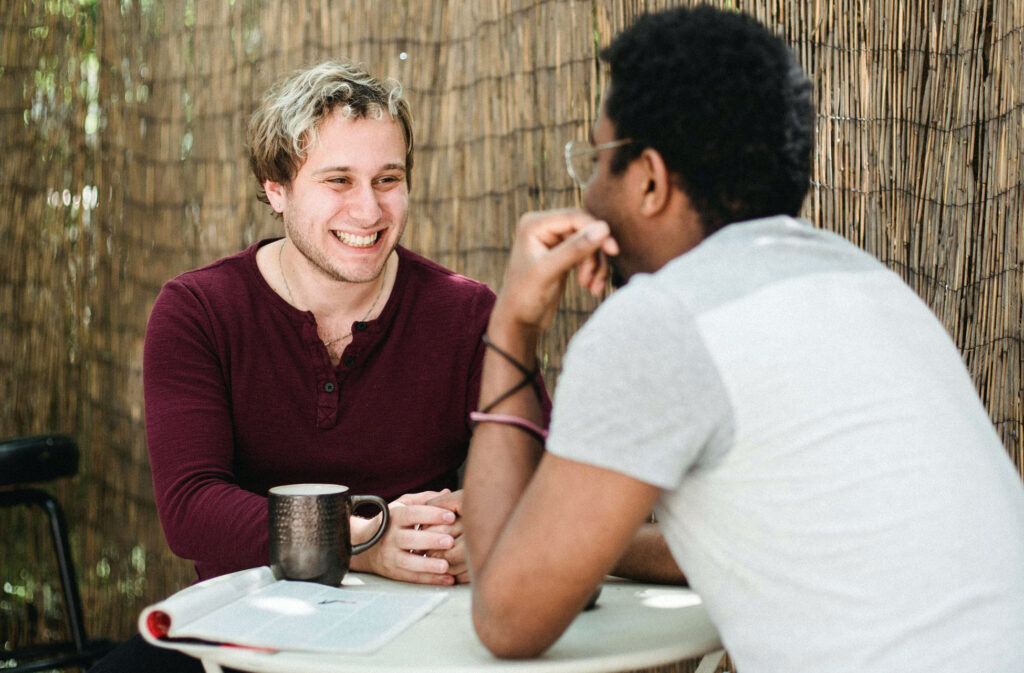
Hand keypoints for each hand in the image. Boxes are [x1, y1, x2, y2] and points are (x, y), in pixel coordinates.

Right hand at [350, 490, 460, 584]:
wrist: (365, 546)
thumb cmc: (391, 522)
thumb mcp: (402, 506)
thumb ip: (424, 499)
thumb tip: (447, 493)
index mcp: (393, 517)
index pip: (411, 514)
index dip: (431, 514)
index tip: (451, 516)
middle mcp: (389, 537)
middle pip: (409, 539)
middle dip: (430, 540)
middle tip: (450, 541)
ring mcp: (390, 556)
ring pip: (408, 561)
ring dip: (428, 565)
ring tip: (446, 566)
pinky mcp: (393, 572)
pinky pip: (412, 577)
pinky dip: (430, 579)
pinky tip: (446, 579)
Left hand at [492, 209, 618, 334]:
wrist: (519, 321)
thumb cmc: (525, 296)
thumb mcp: (549, 271)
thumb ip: (575, 249)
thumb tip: (604, 228)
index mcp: (534, 224)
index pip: (575, 217)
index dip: (597, 231)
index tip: (613, 251)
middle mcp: (544, 227)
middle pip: (585, 229)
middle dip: (595, 253)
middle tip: (600, 277)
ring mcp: (554, 240)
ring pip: (589, 243)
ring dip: (595, 266)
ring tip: (592, 287)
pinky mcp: (563, 254)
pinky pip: (587, 254)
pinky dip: (593, 270)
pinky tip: (591, 288)